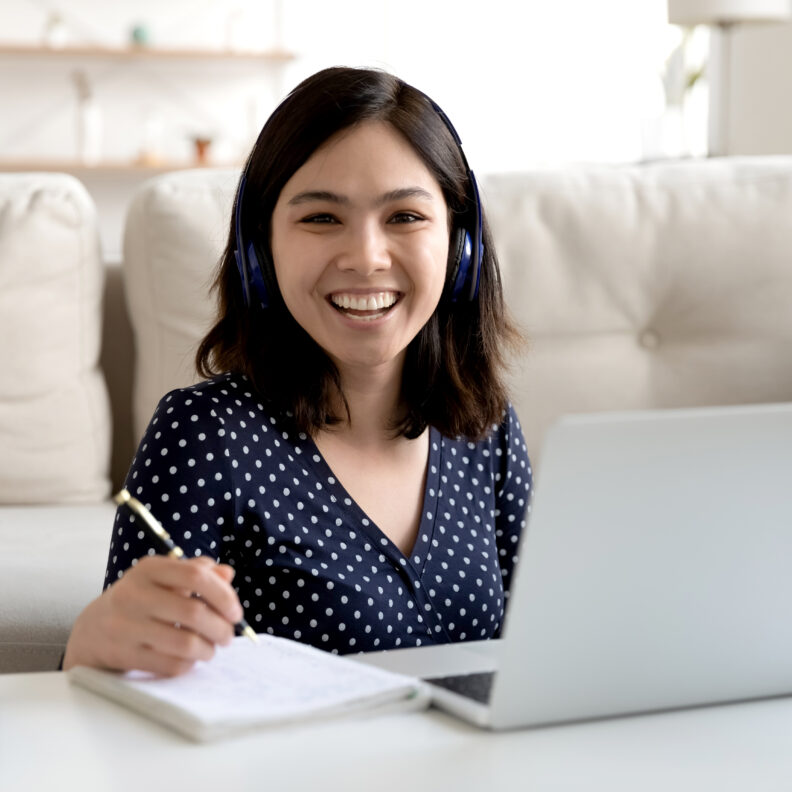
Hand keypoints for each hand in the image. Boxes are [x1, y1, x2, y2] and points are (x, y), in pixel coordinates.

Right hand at [63, 555, 244, 675]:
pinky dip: (189, 664)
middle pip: (194, 612)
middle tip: (227, 635)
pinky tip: (190, 659)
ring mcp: (126, 626)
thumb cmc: (140, 600)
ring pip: (185, 643)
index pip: (195, 576)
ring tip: (211, 649)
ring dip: (208, 649)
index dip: (223, 595)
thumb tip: (227, 573)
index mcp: (149, 569)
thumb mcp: (163, 578)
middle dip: (221, 628)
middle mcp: (134, 594)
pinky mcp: (124, 655)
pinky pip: (170, 665)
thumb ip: (196, 571)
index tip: (235, 612)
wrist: (91, 630)